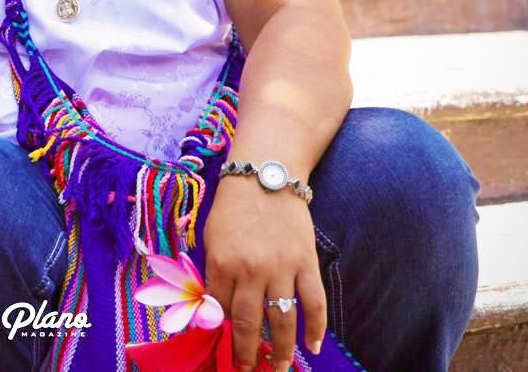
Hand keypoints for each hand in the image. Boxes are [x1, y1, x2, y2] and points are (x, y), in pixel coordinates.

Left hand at [203, 176, 326, 370]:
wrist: (266, 175)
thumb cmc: (234, 206)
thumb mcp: (212, 237)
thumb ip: (214, 272)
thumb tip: (214, 307)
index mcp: (221, 263)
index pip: (218, 310)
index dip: (219, 333)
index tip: (222, 350)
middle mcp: (250, 270)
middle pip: (248, 323)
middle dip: (247, 353)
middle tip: (248, 371)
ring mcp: (281, 268)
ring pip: (282, 320)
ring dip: (282, 350)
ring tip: (280, 369)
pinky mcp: (306, 263)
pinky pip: (314, 302)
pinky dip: (316, 327)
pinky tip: (314, 346)